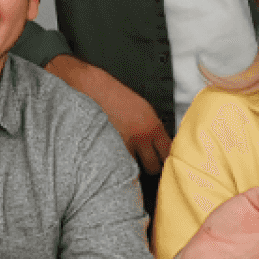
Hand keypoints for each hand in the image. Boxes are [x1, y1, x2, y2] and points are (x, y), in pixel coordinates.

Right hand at [43, 54, 171, 172]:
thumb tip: (163, 148)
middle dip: (150, 167)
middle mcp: (139, 138)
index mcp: (152, 126)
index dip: (167, 160)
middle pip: (153, 167)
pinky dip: (115, 165)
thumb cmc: (116, 97)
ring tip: (125, 157)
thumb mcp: (143, 109)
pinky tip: (112, 156)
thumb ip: (154, 130)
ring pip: (133, 169)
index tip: (165, 162)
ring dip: (131, 167)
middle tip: (145, 162)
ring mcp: (122, 147)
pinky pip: (116, 166)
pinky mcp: (106, 151)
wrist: (90, 89)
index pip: (168, 153)